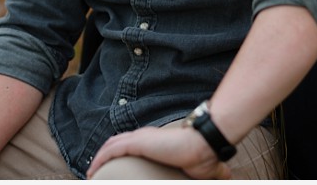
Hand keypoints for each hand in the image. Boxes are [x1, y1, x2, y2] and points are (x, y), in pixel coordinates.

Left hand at [86, 125, 229, 179]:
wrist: (205, 144)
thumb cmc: (203, 156)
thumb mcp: (197, 169)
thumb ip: (203, 173)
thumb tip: (226, 178)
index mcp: (155, 142)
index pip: (131, 144)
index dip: (118, 153)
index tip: (111, 169)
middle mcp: (145, 137)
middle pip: (117, 143)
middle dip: (104, 157)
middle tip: (95, 173)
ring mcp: (141, 138)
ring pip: (111, 146)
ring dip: (98, 158)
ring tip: (90, 173)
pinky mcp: (138, 142)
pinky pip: (112, 149)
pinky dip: (100, 158)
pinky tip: (92, 169)